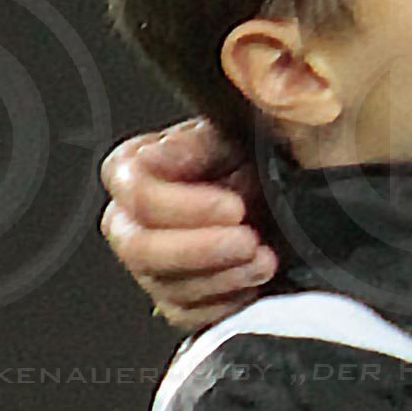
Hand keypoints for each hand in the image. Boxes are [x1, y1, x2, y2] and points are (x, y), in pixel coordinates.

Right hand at [98, 119, 272, 328]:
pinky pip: (185, 315)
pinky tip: (254, 281)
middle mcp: (132, 217)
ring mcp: (151, 262)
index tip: (235, 206)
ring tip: (265, 259)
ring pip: (164, 285)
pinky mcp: (176, 296)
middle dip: (200, 249)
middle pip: (139, 248)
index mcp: (137, 166)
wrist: (279, 194)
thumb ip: (226, 121)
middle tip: (250, 241)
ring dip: (221, 276)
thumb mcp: (243, 129)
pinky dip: (224, 302)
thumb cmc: (256, 156)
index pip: (136, 191)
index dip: (184, 205)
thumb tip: (243, 95)